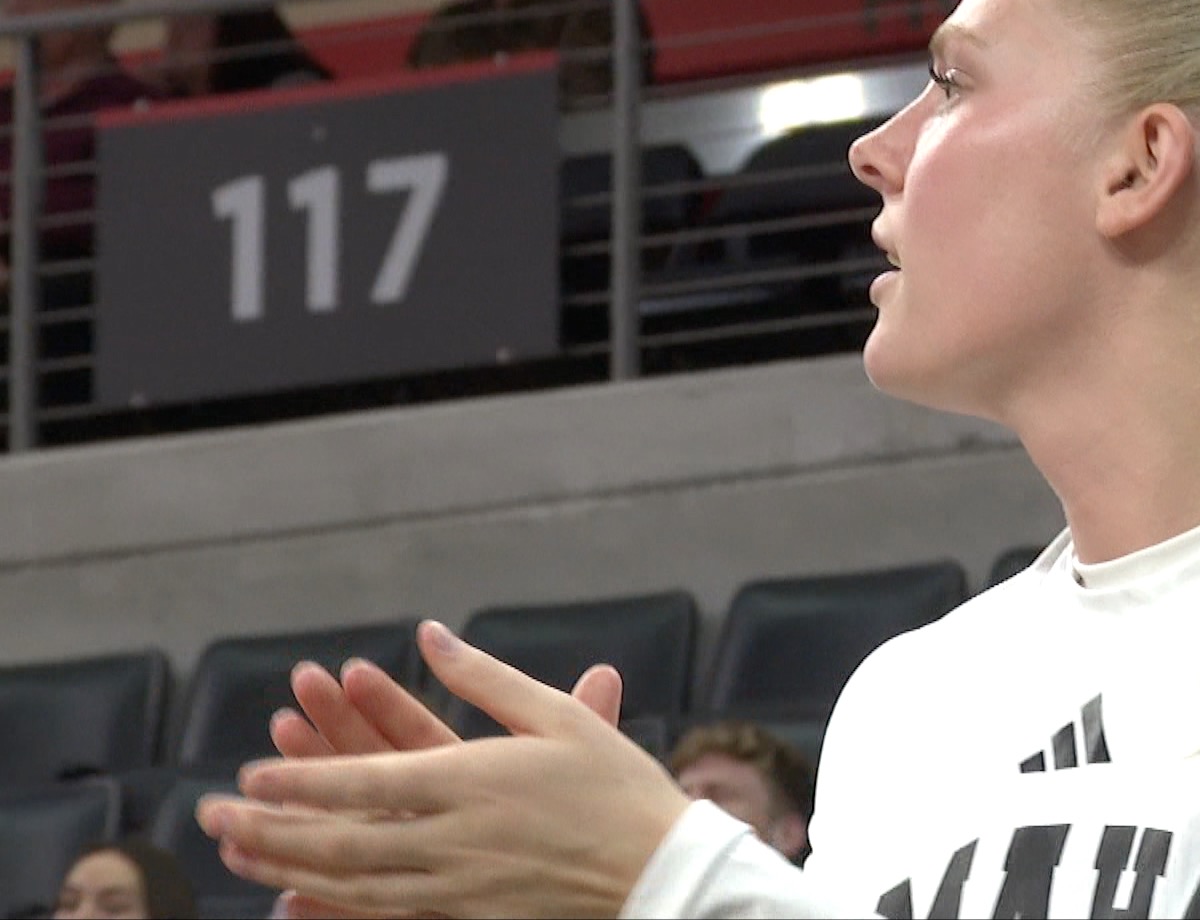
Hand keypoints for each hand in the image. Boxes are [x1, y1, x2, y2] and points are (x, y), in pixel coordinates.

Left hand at [262, 652, 625, 918]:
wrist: (661, 873)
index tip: (248, 772)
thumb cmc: (617, 787)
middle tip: (211, 816)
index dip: (301, 778)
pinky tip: (297, 897)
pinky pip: (385, 914)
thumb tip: (430, 635)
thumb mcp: (556, 717)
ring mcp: (459, 887)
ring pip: (351, 882)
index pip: (364, 781)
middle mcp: (455, 838)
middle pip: (340, 839)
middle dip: (268, 827)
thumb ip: (484, 678)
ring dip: (286, 865)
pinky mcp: (469, 918)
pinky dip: (333, 906)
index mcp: (474, 780)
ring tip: (236, 854)